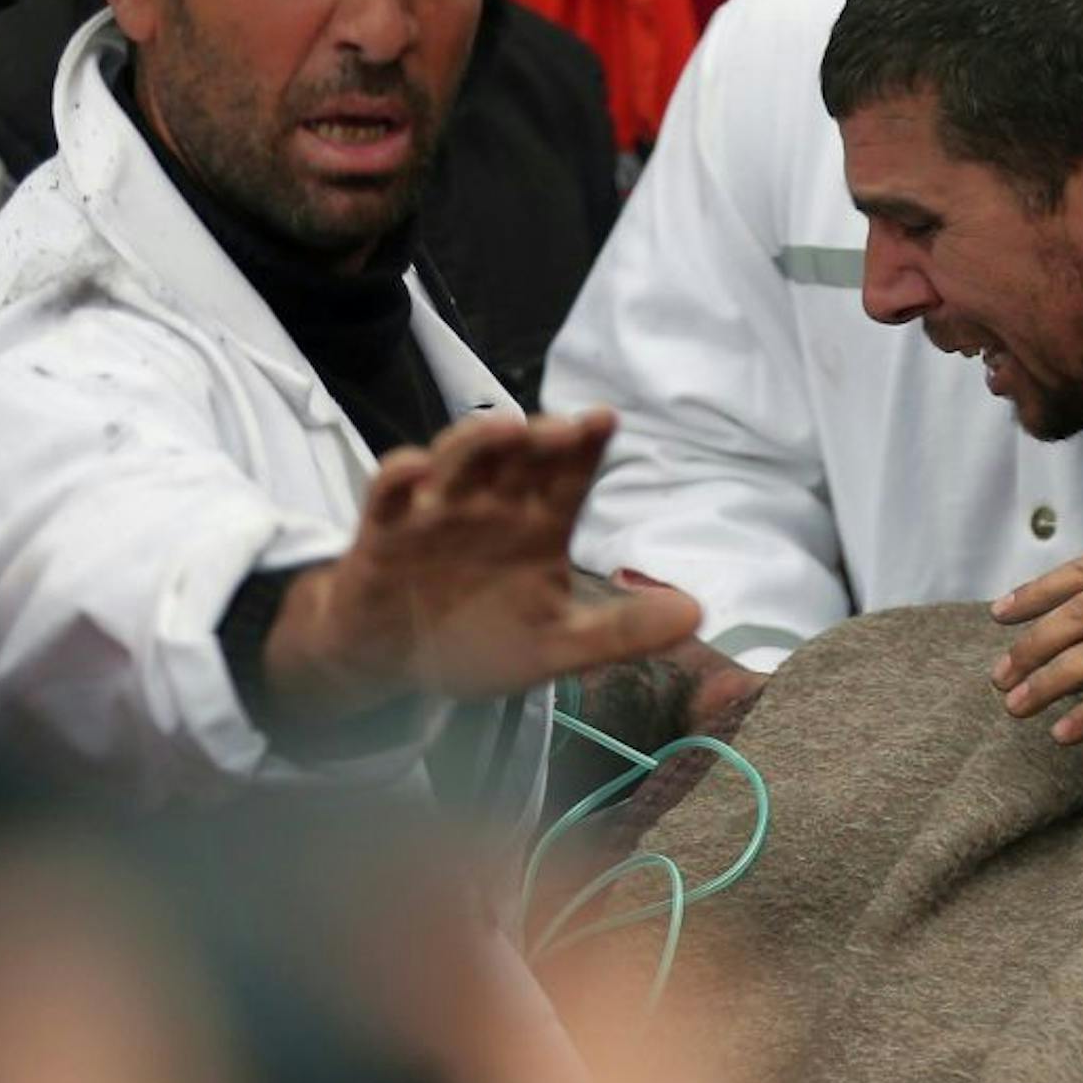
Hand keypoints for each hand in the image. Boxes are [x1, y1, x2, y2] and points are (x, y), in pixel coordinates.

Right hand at [266, 410, 700, 722]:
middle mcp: (491, 504)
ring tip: (505, 429)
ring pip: (456, 460)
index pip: (568, 473)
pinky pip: (388, 496)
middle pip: (517, 456)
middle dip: (539, 437)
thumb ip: (623, 632)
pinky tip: (414, 470)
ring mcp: (437, 512)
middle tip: (564, 429)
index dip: (585, 445)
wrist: (394, 662)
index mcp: (538, 523)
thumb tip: (698, 616)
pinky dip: (399, 478)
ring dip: (477, 442)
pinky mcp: (385, 533)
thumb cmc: (479, 638)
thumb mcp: (558, 644)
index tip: (604, 421)